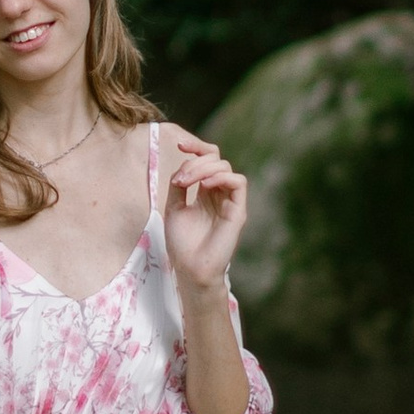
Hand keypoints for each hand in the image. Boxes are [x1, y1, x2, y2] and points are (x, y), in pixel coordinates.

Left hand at [163, 139, 246, 290]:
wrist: (189, 268)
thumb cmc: (182, 243)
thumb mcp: (174, 206)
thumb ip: (179, 183)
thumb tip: (183, 164)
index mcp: (205, 191)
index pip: (207, 160)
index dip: (195, 148)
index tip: (178, 145)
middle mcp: (219, 193)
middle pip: (216, 159)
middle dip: (196, 159)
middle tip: (180, 178)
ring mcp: (229, 201)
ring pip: (225, 167)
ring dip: (203, 168)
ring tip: (186, 182)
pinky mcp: (238, 211)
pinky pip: (238, 182)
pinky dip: (221, 177)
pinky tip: (205, 185)